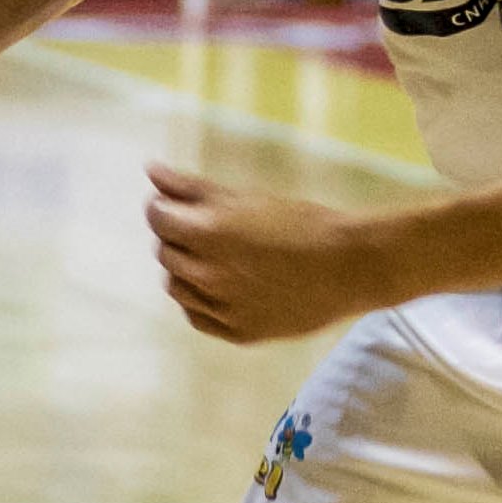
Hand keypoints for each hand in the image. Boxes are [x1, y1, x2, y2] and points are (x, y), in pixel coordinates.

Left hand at [144, 161, 389, 341]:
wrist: (350, 266)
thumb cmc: (300, 223)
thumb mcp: (245, 198)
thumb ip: (190, 188)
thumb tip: (151, 170)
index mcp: (207, 233)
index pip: (157, 218)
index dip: (165, 208)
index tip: (180, 206)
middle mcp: (208, 274)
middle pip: (165, 252)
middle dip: (178, 237)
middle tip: (212, 231)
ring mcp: (222, 307)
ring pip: (176, 286)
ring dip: (187, 269)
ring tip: (222, 258)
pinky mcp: (237, 332)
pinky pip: (197, 316)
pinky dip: (202, 300)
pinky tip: (226, 286)